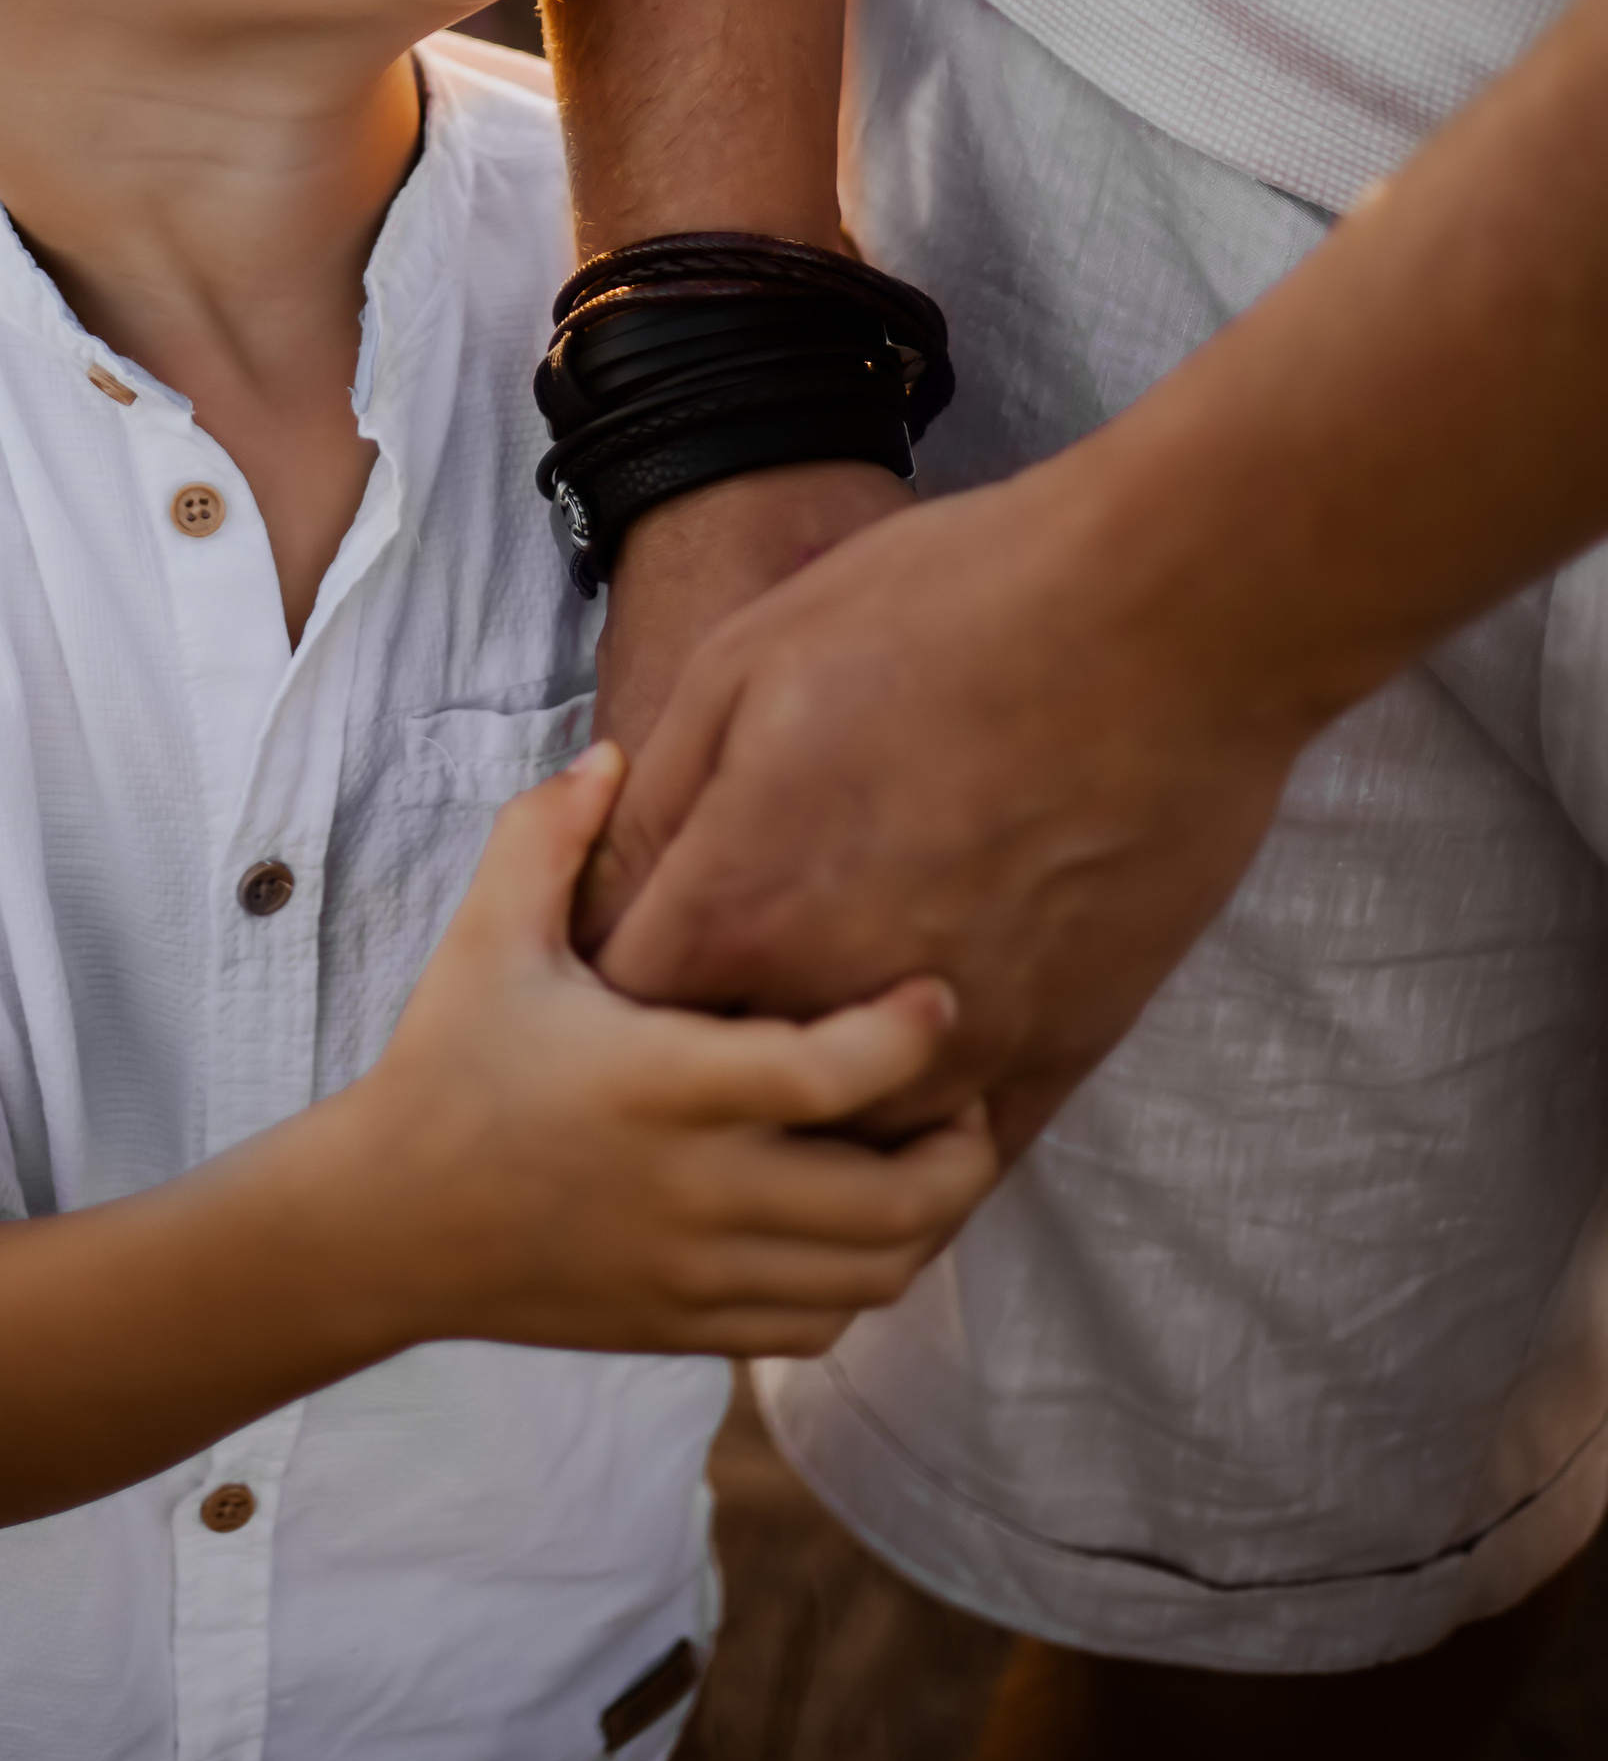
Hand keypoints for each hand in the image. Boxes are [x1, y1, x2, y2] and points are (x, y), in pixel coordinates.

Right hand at [350, 741, 996, 1359]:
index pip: (826, 1074)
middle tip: (969, 1089)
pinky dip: (866, 1280)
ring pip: (872, 1274)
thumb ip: (547, 835)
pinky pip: (820, 1324)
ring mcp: (696, 1271)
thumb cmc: (447, 1063)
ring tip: (932, 1152)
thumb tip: (610, 753)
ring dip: (928, 1220)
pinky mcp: (687, 1328)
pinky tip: (859, 1223)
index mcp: (659, 1085)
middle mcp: (693, 1190)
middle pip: (891, 1201)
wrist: (385, 1224)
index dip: (907, 1039)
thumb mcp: (488, 934)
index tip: (943, 995)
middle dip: (962, 1149)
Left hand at [586, 456, 1306, 1157]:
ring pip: (842, 1145)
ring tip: (801, 1043)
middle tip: (697, 1001)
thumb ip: (658, 802)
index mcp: (740, 908)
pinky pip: (965, 1150)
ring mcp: (958, 1045)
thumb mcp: (744, 664)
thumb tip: (601, 884)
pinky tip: (914, 1079)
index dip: (602, 979)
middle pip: (719, 1094)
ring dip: (809, 1111)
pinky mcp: (1060, 1050)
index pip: (617, 1007)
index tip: (622, 946)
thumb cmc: (945, 610)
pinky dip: (925, 1126)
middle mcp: (836, 1003)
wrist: (1158, 618)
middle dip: (693, 1057)